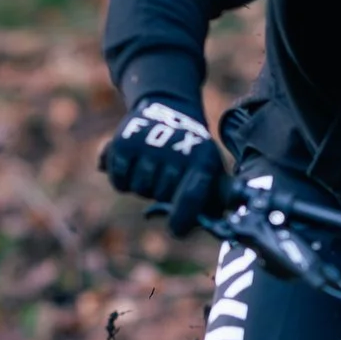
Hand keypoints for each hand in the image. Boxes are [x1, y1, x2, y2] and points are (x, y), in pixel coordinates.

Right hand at [100, 97, 228, 233]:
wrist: (169, 109)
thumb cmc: (193, 153)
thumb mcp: (212, 170)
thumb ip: (217, 200)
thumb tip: (221, 225)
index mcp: (203, 159)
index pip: (192, 195)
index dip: (182, 218)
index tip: (176, 230)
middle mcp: (176, 148)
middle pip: (161, 194)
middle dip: (162, 194)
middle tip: (166, 178)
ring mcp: (149, 143)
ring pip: (139, 188)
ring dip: (143, 186)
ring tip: (153, 168)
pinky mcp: (124, 142)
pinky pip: (119, 181)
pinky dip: (123, 180)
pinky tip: (134, 165)